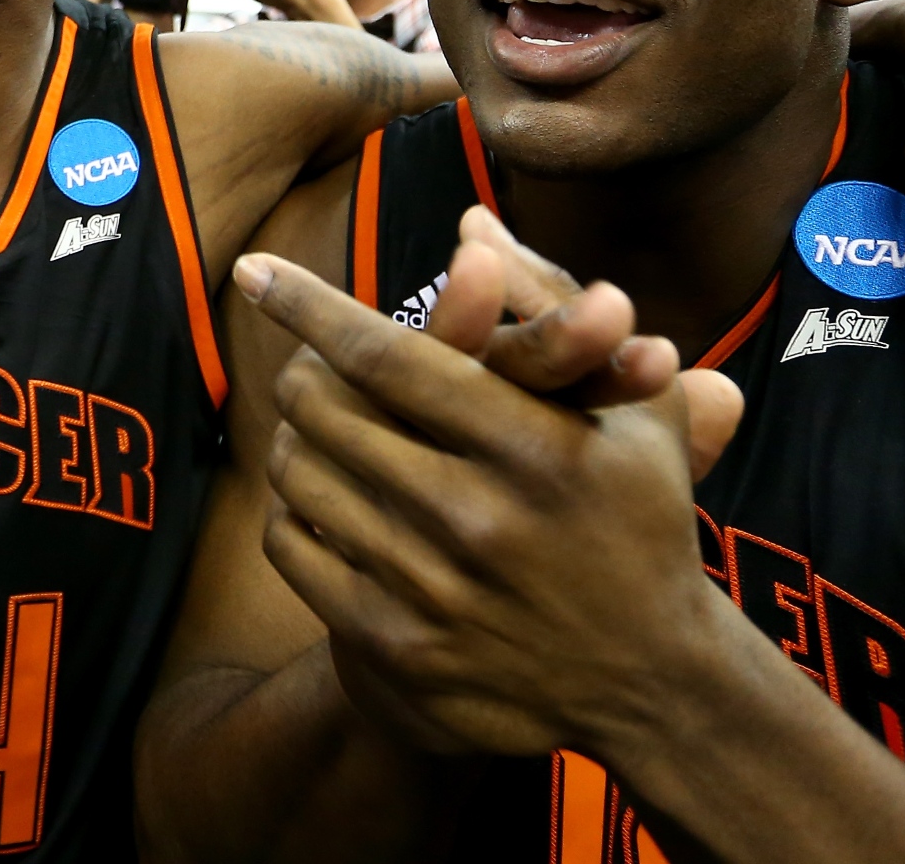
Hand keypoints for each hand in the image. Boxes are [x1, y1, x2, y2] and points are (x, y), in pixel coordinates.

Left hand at [238, 250, 743, 761]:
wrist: (650, 682)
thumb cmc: (640, 519)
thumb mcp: (634, 408)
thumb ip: (553, 305)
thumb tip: (470, 222)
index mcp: (538, 447)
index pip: (388, 356)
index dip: (309, 307)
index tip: (254, 268)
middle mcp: (481, 519)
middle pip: (326, 411)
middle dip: (303, 371)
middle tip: (310, 366)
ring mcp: (434, 591)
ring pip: (299, 477)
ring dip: (295, 439)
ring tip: (320, 431)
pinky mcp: (398, 648)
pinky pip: (294, 550)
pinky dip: (294, 513)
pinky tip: (323, 501)